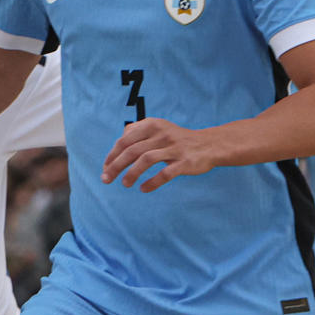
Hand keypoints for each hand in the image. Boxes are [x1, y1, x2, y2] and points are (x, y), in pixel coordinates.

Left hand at [100, 118, 218, 191]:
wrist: (209, 145)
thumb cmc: (178, 139)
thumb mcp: (159, 128)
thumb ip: (139, 131)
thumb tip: (120, 140)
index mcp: (153, 125)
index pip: (125, 140)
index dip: (112, 155)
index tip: (105, 168)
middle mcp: (162, 134)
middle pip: (132, 150)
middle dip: (116, 166)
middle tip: (106, 179)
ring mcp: (174, 148)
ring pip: (146, 160)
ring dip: (132, 174)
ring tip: (125, 184)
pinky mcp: (184, 162)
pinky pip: (165, 174)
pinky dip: (152, 183)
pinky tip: (143, 189)